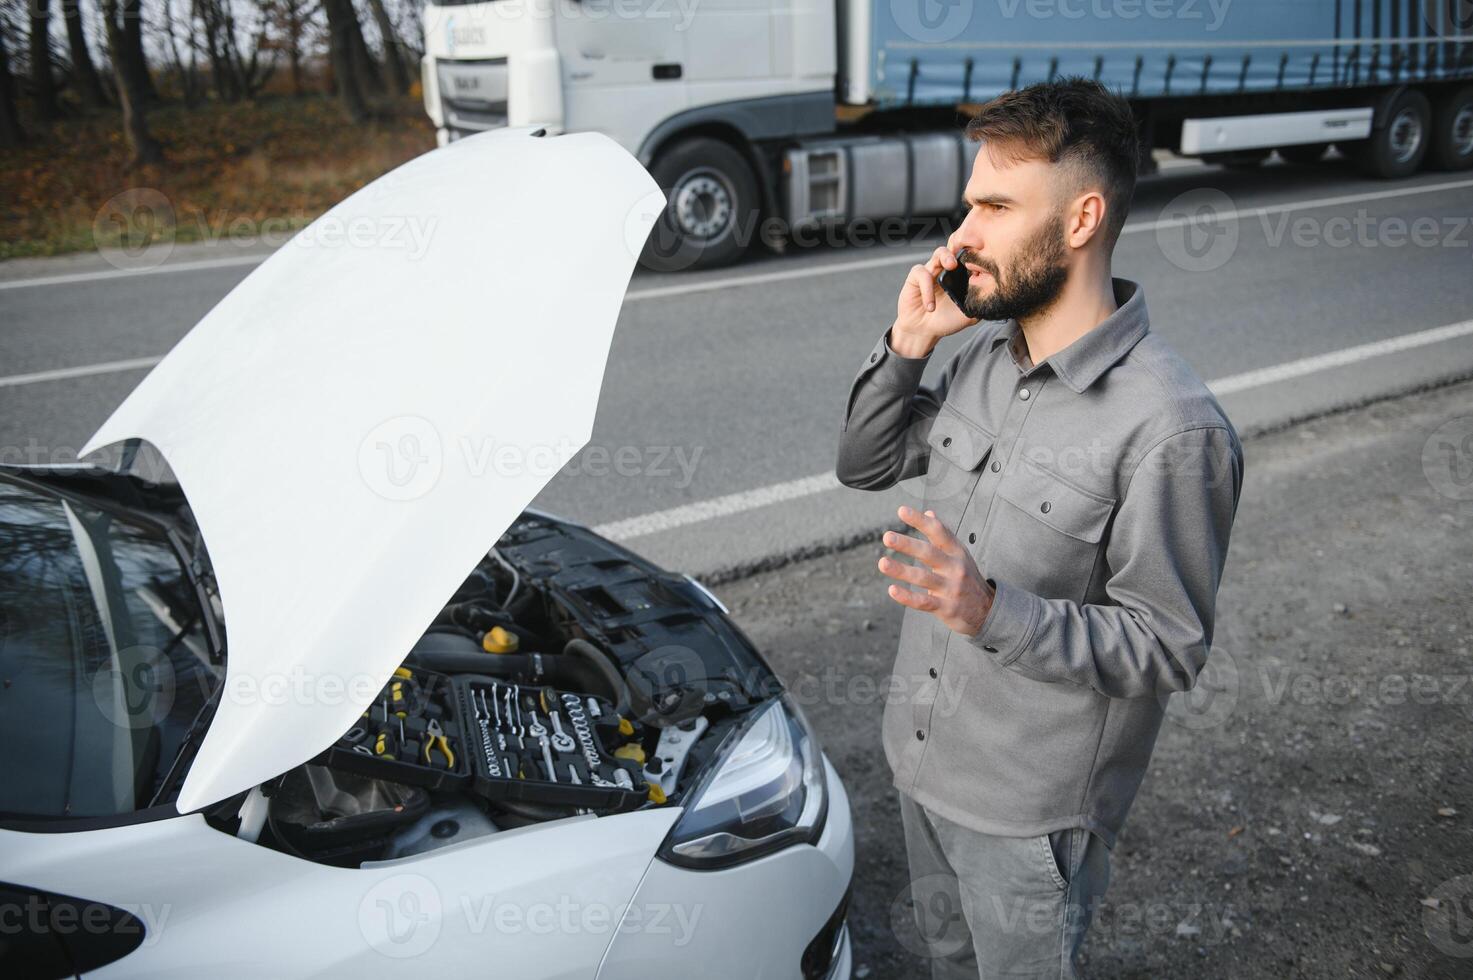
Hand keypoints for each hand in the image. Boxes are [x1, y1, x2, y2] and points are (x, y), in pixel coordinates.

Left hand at [878, 506, 994, 635]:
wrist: (987, 610)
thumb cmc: (967, 578)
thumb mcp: (959, 554)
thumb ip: (943, 535)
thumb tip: (929, 513)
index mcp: (957, 552)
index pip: (938, 532)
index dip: (920, 521)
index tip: (901, 511)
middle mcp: (955, 568)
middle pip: (929, 553)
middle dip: (907, 544)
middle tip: (887, 537)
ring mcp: (951, 588)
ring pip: (923, 578)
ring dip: (901, 570)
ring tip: (882, 563)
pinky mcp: (946, 608)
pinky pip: (924, 602)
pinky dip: (907, 597)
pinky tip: (892, 590)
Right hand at [891, 245, 981, 357]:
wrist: (924, 331)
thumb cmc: (945, 321)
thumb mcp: (968, 316)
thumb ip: (979, 306)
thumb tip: (993, 297)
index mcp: (960, 277)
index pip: (969, 260)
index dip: (976, 256)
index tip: (984, 260)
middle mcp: (946, 270)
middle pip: (956, 250)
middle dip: (962, 250)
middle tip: (968, 259)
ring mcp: (931, 272)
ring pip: (939, 253)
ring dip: (945, 256)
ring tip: (950, 266)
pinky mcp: (915, 278)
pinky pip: (921, 273)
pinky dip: (927, 289)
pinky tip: (930, 306)